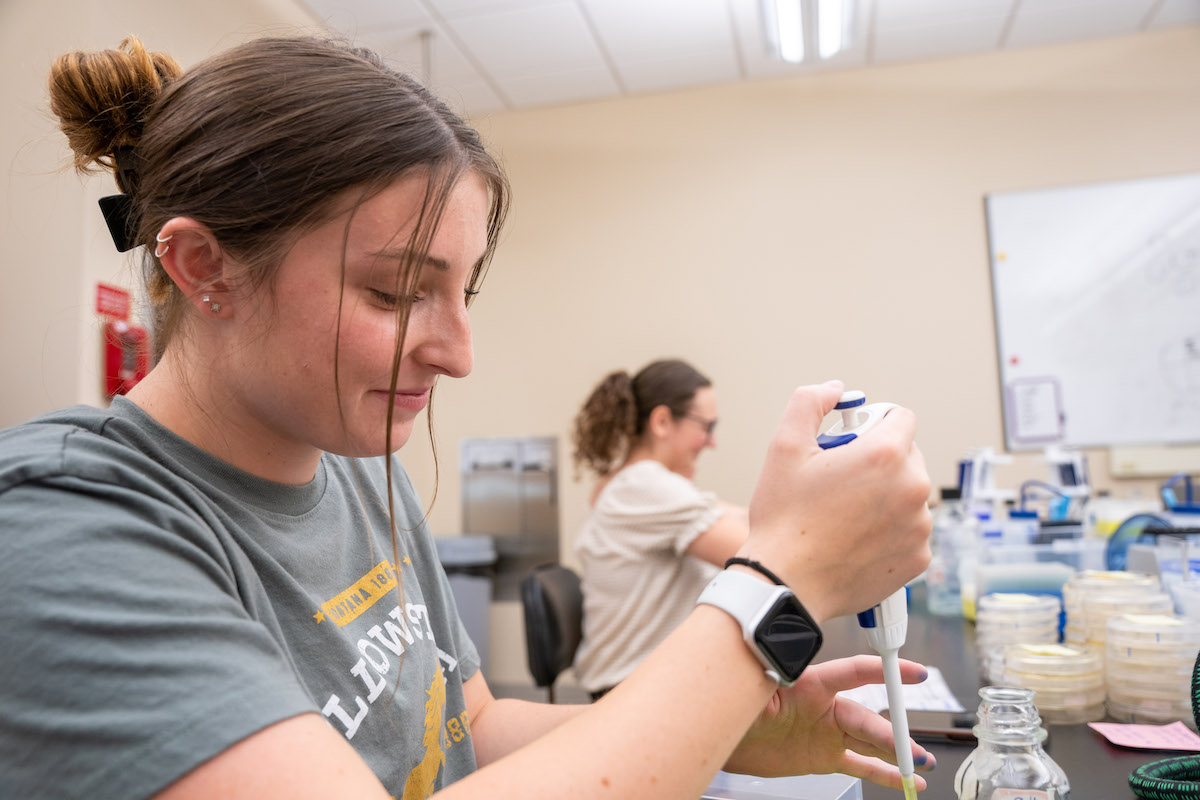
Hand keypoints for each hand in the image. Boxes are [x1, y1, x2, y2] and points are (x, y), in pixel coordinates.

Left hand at [723, 655, 934, 791]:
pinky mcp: (826, 757)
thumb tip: (778, 670)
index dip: (886, 671)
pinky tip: (906, 782)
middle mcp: (826, 707)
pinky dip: (884, 775)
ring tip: (922, 764)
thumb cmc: (737, 705)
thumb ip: (771, 680)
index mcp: (811, 684)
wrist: (727, 737)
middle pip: (868, 717)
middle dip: (894, 734)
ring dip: (898, 753)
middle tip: (914, 751)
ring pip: (871, 741)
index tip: (916, 673)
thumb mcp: (751, 690)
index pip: (855, 673)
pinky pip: (861, 765)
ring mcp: (829, 732)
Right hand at [741, 381, 931, 620]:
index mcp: (886, 454)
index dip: (872, 423)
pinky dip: (889, 531)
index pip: (901, 417)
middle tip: (840, 480)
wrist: (786, 583)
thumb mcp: (784, 447)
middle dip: (879, 461)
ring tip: (844, 514)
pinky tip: (855, 539)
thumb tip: (833, 389)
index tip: (851, 441)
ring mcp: (919, 526)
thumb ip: (809, 402)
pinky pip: (910, 531)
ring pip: (908, 495)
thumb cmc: (784, 519)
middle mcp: (913, 488)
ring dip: (885, 497)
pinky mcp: (918, 558)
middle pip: (907, 456)